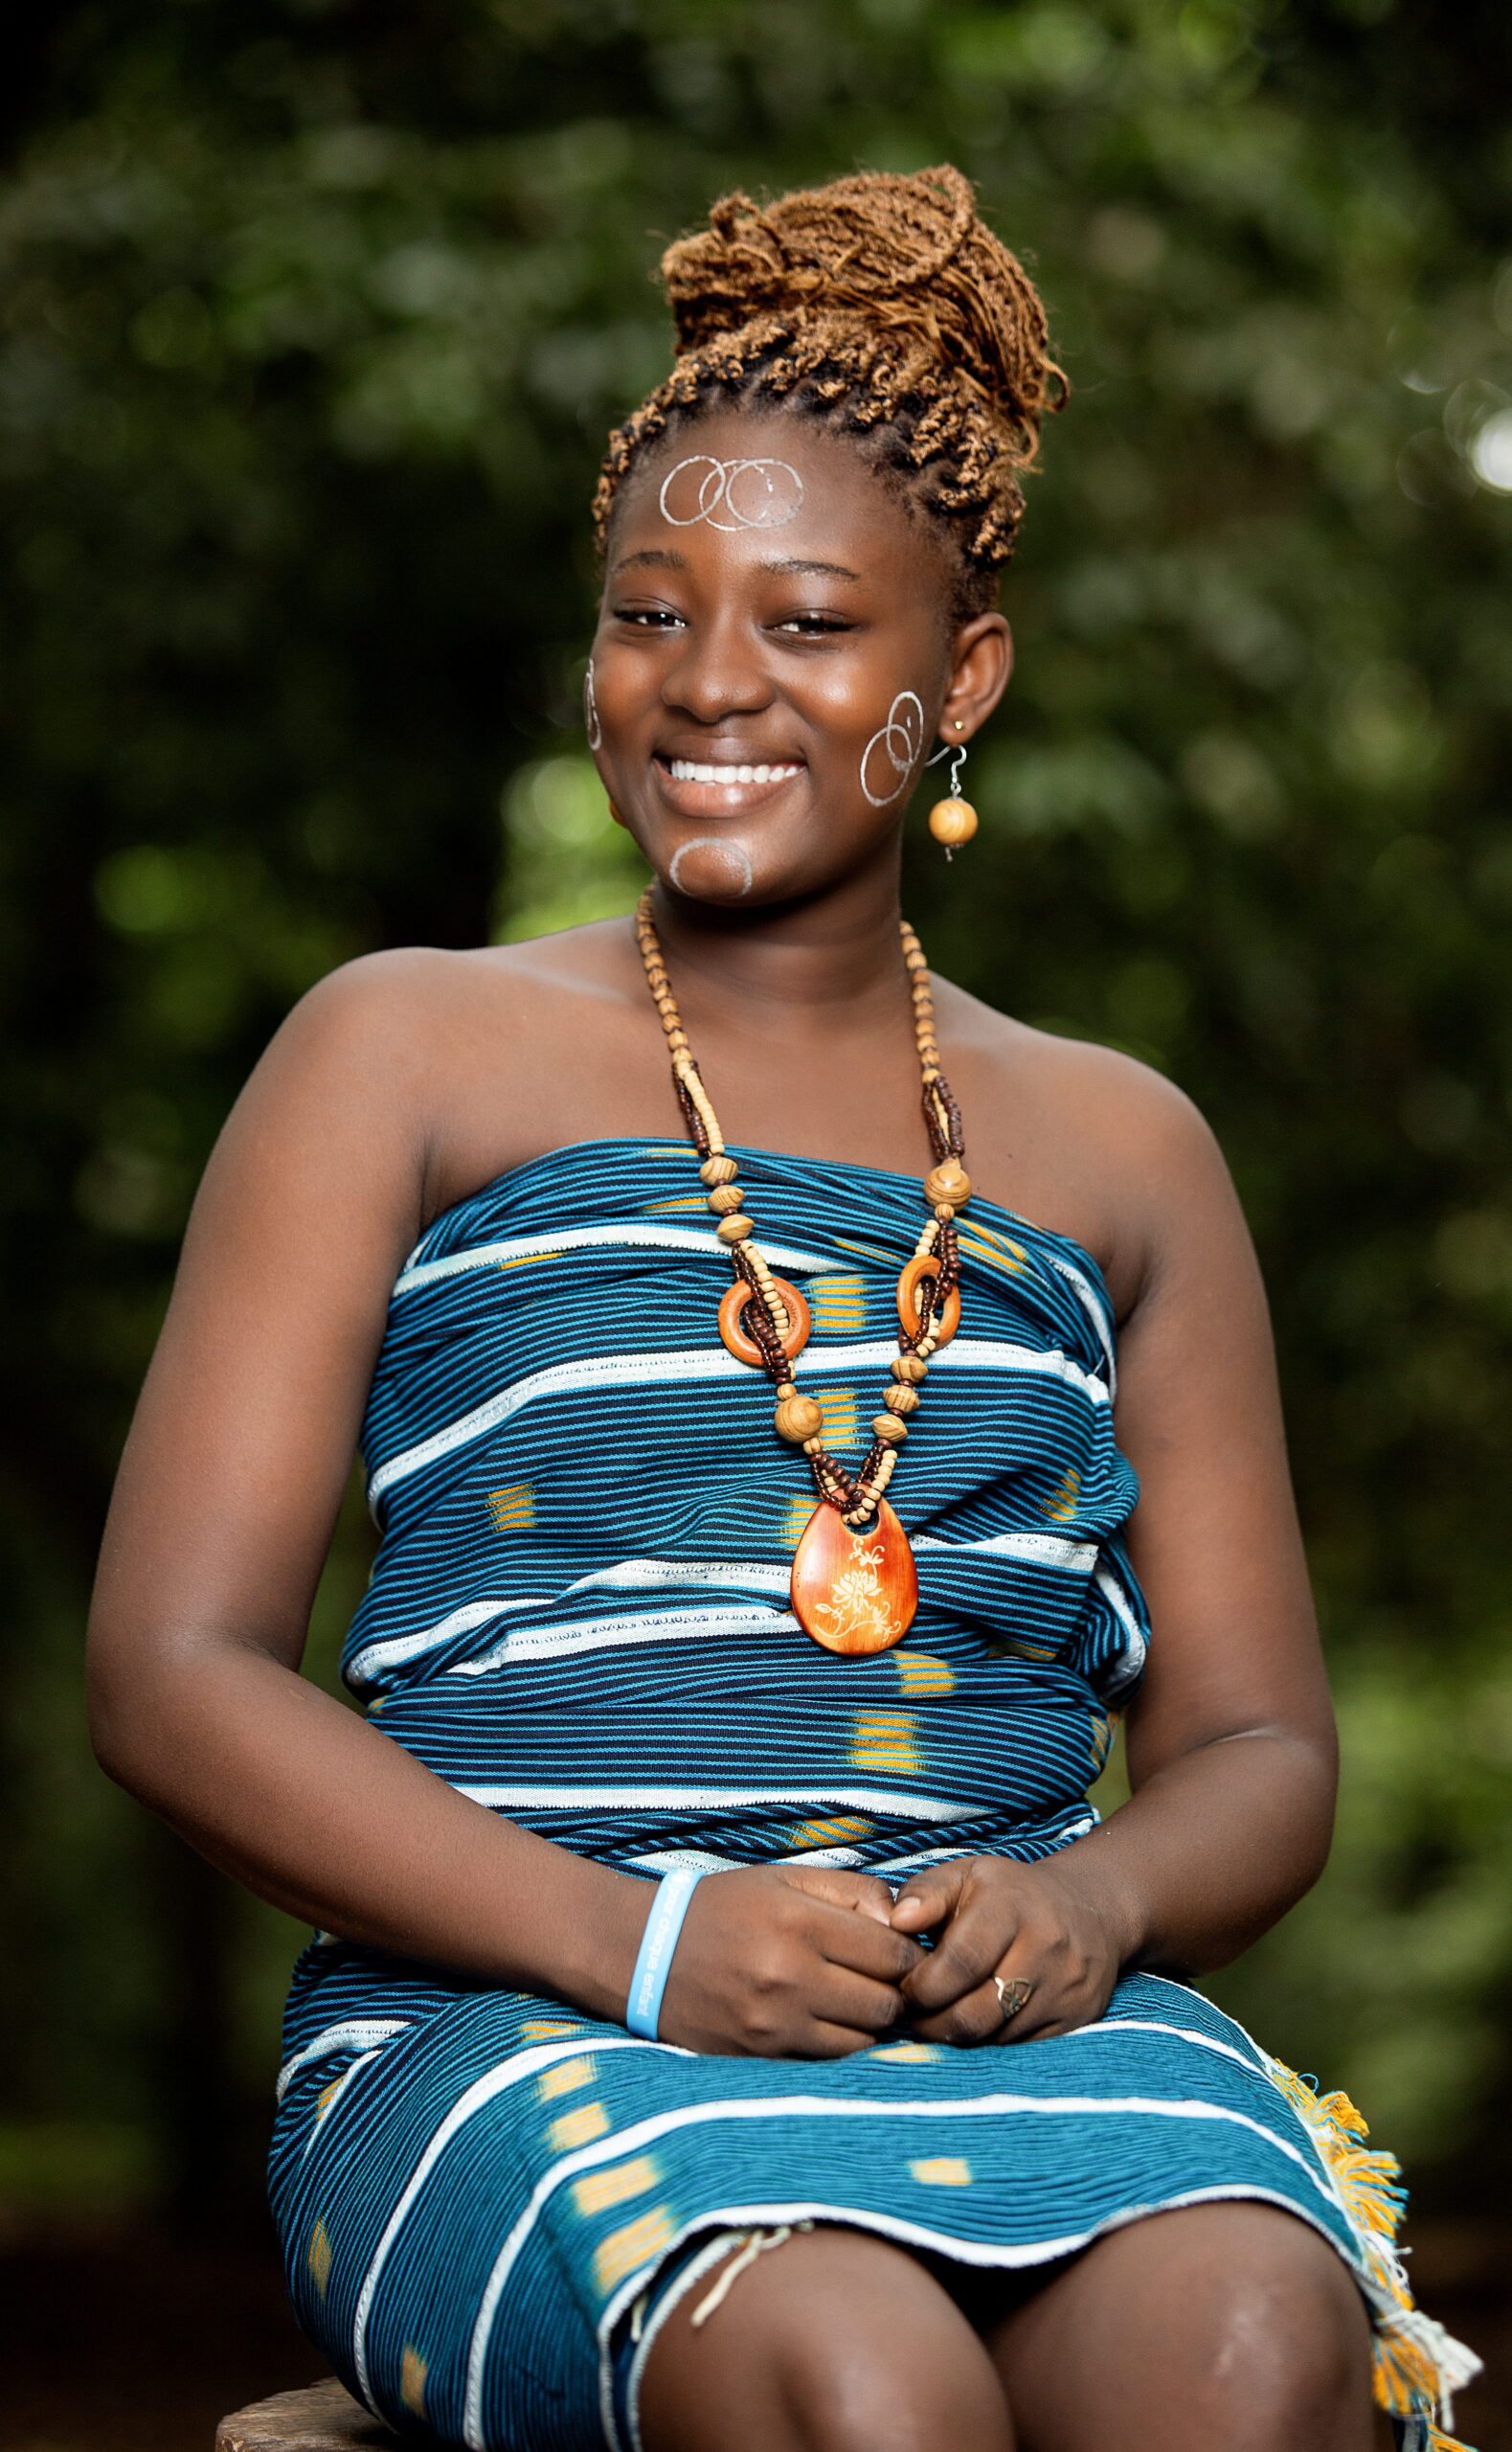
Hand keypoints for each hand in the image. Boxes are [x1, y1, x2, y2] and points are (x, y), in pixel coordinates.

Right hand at [656, 1863, 922, 2057]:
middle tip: (882, 1983)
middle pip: (886, 2003)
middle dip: (895, 1994)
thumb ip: (851, 1891)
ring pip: (863, 2042)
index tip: (898, 1954)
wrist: (644, 1955)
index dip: (908, 1954)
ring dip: (869, 2026)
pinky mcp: (758, 2059)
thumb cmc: (723, 1909)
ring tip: (854, 2004)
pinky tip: (825, 2025)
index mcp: (799, 1922)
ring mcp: (773, 2024)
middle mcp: (789, 1976)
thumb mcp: (783, 1878)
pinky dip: (836, 2047)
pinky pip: (826, 2064)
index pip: (894, 1954)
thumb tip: (901, 1923)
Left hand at [890, 1854, 1131, 2044]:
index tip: (904, 1990)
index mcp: (1011, 1906)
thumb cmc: (1009, 1893)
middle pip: (977, 2013)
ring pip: (998, 2038)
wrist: (1089, 1909)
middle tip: (914, 2016)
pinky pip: (1023, 2049)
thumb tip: (895, 1921)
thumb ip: (925, 1894)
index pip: (960, 1963)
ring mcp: (1067, 1987)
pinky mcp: (1080, 2017)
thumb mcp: (966, 1875)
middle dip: (933, 2023)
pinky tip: (978, 2024)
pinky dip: (992, 2044)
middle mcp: (1046, 1947)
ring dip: (960, 2037)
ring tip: (941, 2018)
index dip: (923, 1987)